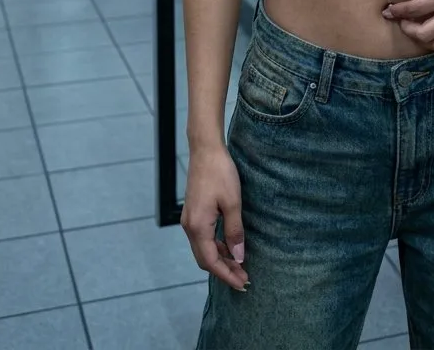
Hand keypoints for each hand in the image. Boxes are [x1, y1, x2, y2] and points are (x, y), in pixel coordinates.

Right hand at [181, 144, 249, 292]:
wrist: (205, 150)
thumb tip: (238, 257)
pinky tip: (229, 247)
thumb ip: (234, 231)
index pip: (211, 261)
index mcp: (198, 227)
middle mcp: (189, 227)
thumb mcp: (232, 203)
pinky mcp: (193, 213)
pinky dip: (216, 246)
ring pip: (204, 249)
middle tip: (243, 278)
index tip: (242, 283)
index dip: (226, 275)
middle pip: (205, 259)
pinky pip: (203, 238)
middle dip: (224, 271)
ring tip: (239, 266)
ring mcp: (189, 220)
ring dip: (220, 259)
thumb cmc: (220, 173)